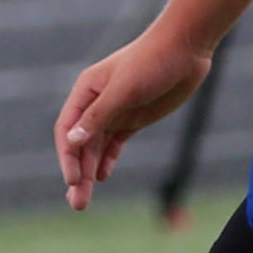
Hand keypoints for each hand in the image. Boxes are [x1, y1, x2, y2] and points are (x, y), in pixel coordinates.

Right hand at [54, 26, 212, 209]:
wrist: (186, 48)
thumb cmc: (152, 60)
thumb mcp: (124, 89)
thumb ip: (99, 116)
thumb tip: (72, 140)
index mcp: (87, 91)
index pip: (67, 129)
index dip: (67, 157)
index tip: (72, 180)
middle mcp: (97, 103)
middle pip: (80, 144)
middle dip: (77, 174)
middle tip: (78, 204)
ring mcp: (116, 112)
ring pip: (96, 148)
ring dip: (90, 173)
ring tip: (84, 202)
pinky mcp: (135, 118)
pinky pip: (115, 143)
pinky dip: (108, 160)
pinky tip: (103, 177)